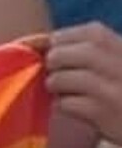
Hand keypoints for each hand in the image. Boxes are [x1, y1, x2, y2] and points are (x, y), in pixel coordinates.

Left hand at [46, 23, 121, 143]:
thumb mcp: (115, 58)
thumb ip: (85, 48)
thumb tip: (33, 43)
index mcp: (115, 42)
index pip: (65, 36)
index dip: (55, 48)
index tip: (59, 59)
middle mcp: (114, 59)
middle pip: (57, 56)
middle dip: (55, 69)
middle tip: (67, 79)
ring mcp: (109, 86)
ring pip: (57, 80)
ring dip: (59, 89)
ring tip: (76, 94)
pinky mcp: (103, 111)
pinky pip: (65, 104)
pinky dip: (67, 107)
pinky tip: (84, 109)